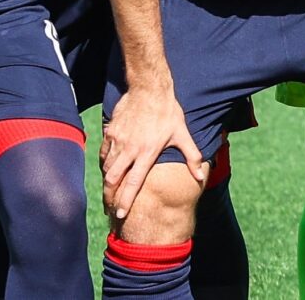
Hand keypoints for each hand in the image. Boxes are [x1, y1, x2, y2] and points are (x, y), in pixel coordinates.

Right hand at [101, 84, 202, 219]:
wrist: (148, 88)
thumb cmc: (168, 112)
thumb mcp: (182, 134)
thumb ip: (192, 156)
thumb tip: (201, 176)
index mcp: (146, 153)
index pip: (133, 183)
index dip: (125, 201)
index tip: (121, 215)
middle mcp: (129, 150)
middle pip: (113, 180)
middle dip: (109, 197)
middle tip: (109, 210)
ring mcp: (118, 141)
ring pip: (106, 168)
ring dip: (106, 183)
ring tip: (108, 194)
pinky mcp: (110, 132)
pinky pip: (103, 153)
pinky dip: (104, 164)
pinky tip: (107, 170)